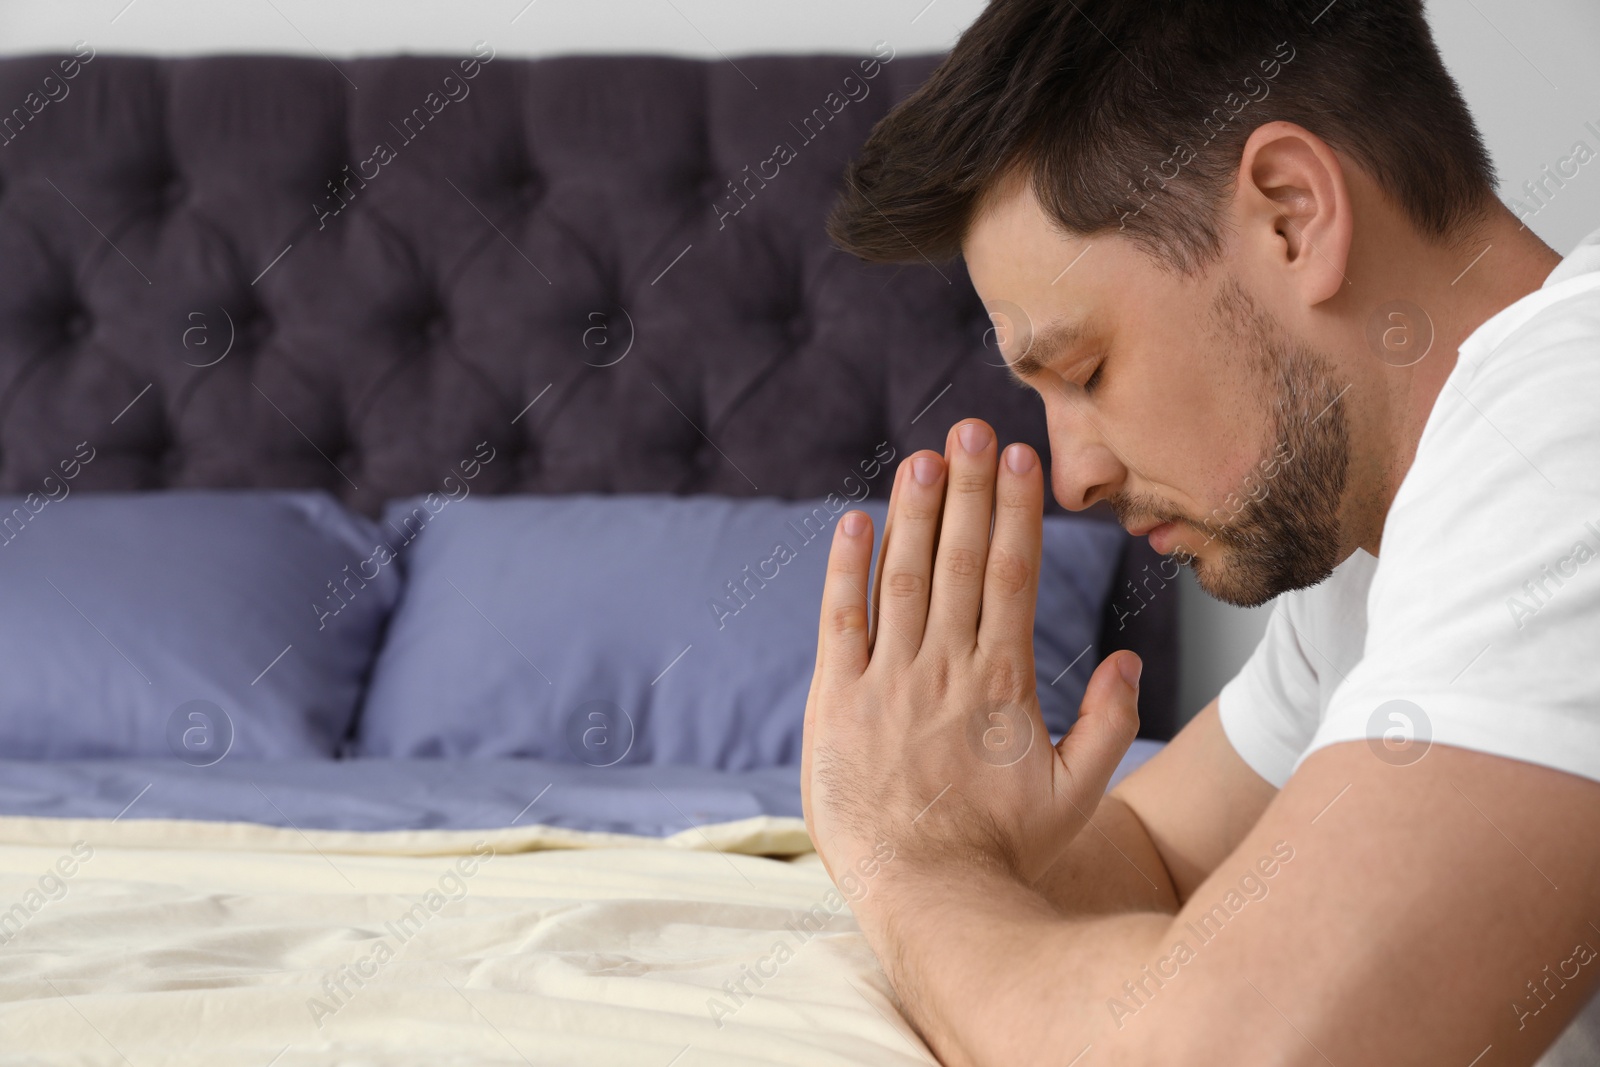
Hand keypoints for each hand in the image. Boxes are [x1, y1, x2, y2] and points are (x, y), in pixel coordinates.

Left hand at [801, 419, 1143, 909]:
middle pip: (960, 560)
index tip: (1021, 459)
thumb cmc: (1002, 852)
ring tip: (924, 456)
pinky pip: (842, 622)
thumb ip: (1108, 724)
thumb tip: (1132, 661)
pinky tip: (853, 522)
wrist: (925, 895)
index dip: (1015, 511)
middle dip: (968, 488)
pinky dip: (846, 571)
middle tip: (973, 429)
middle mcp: (946, 667)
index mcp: (1002, 681)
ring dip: (914, 512)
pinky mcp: (838, 701)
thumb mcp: (1077, 795)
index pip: (1012, 575)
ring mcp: (889, 680)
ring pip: (904, 578)